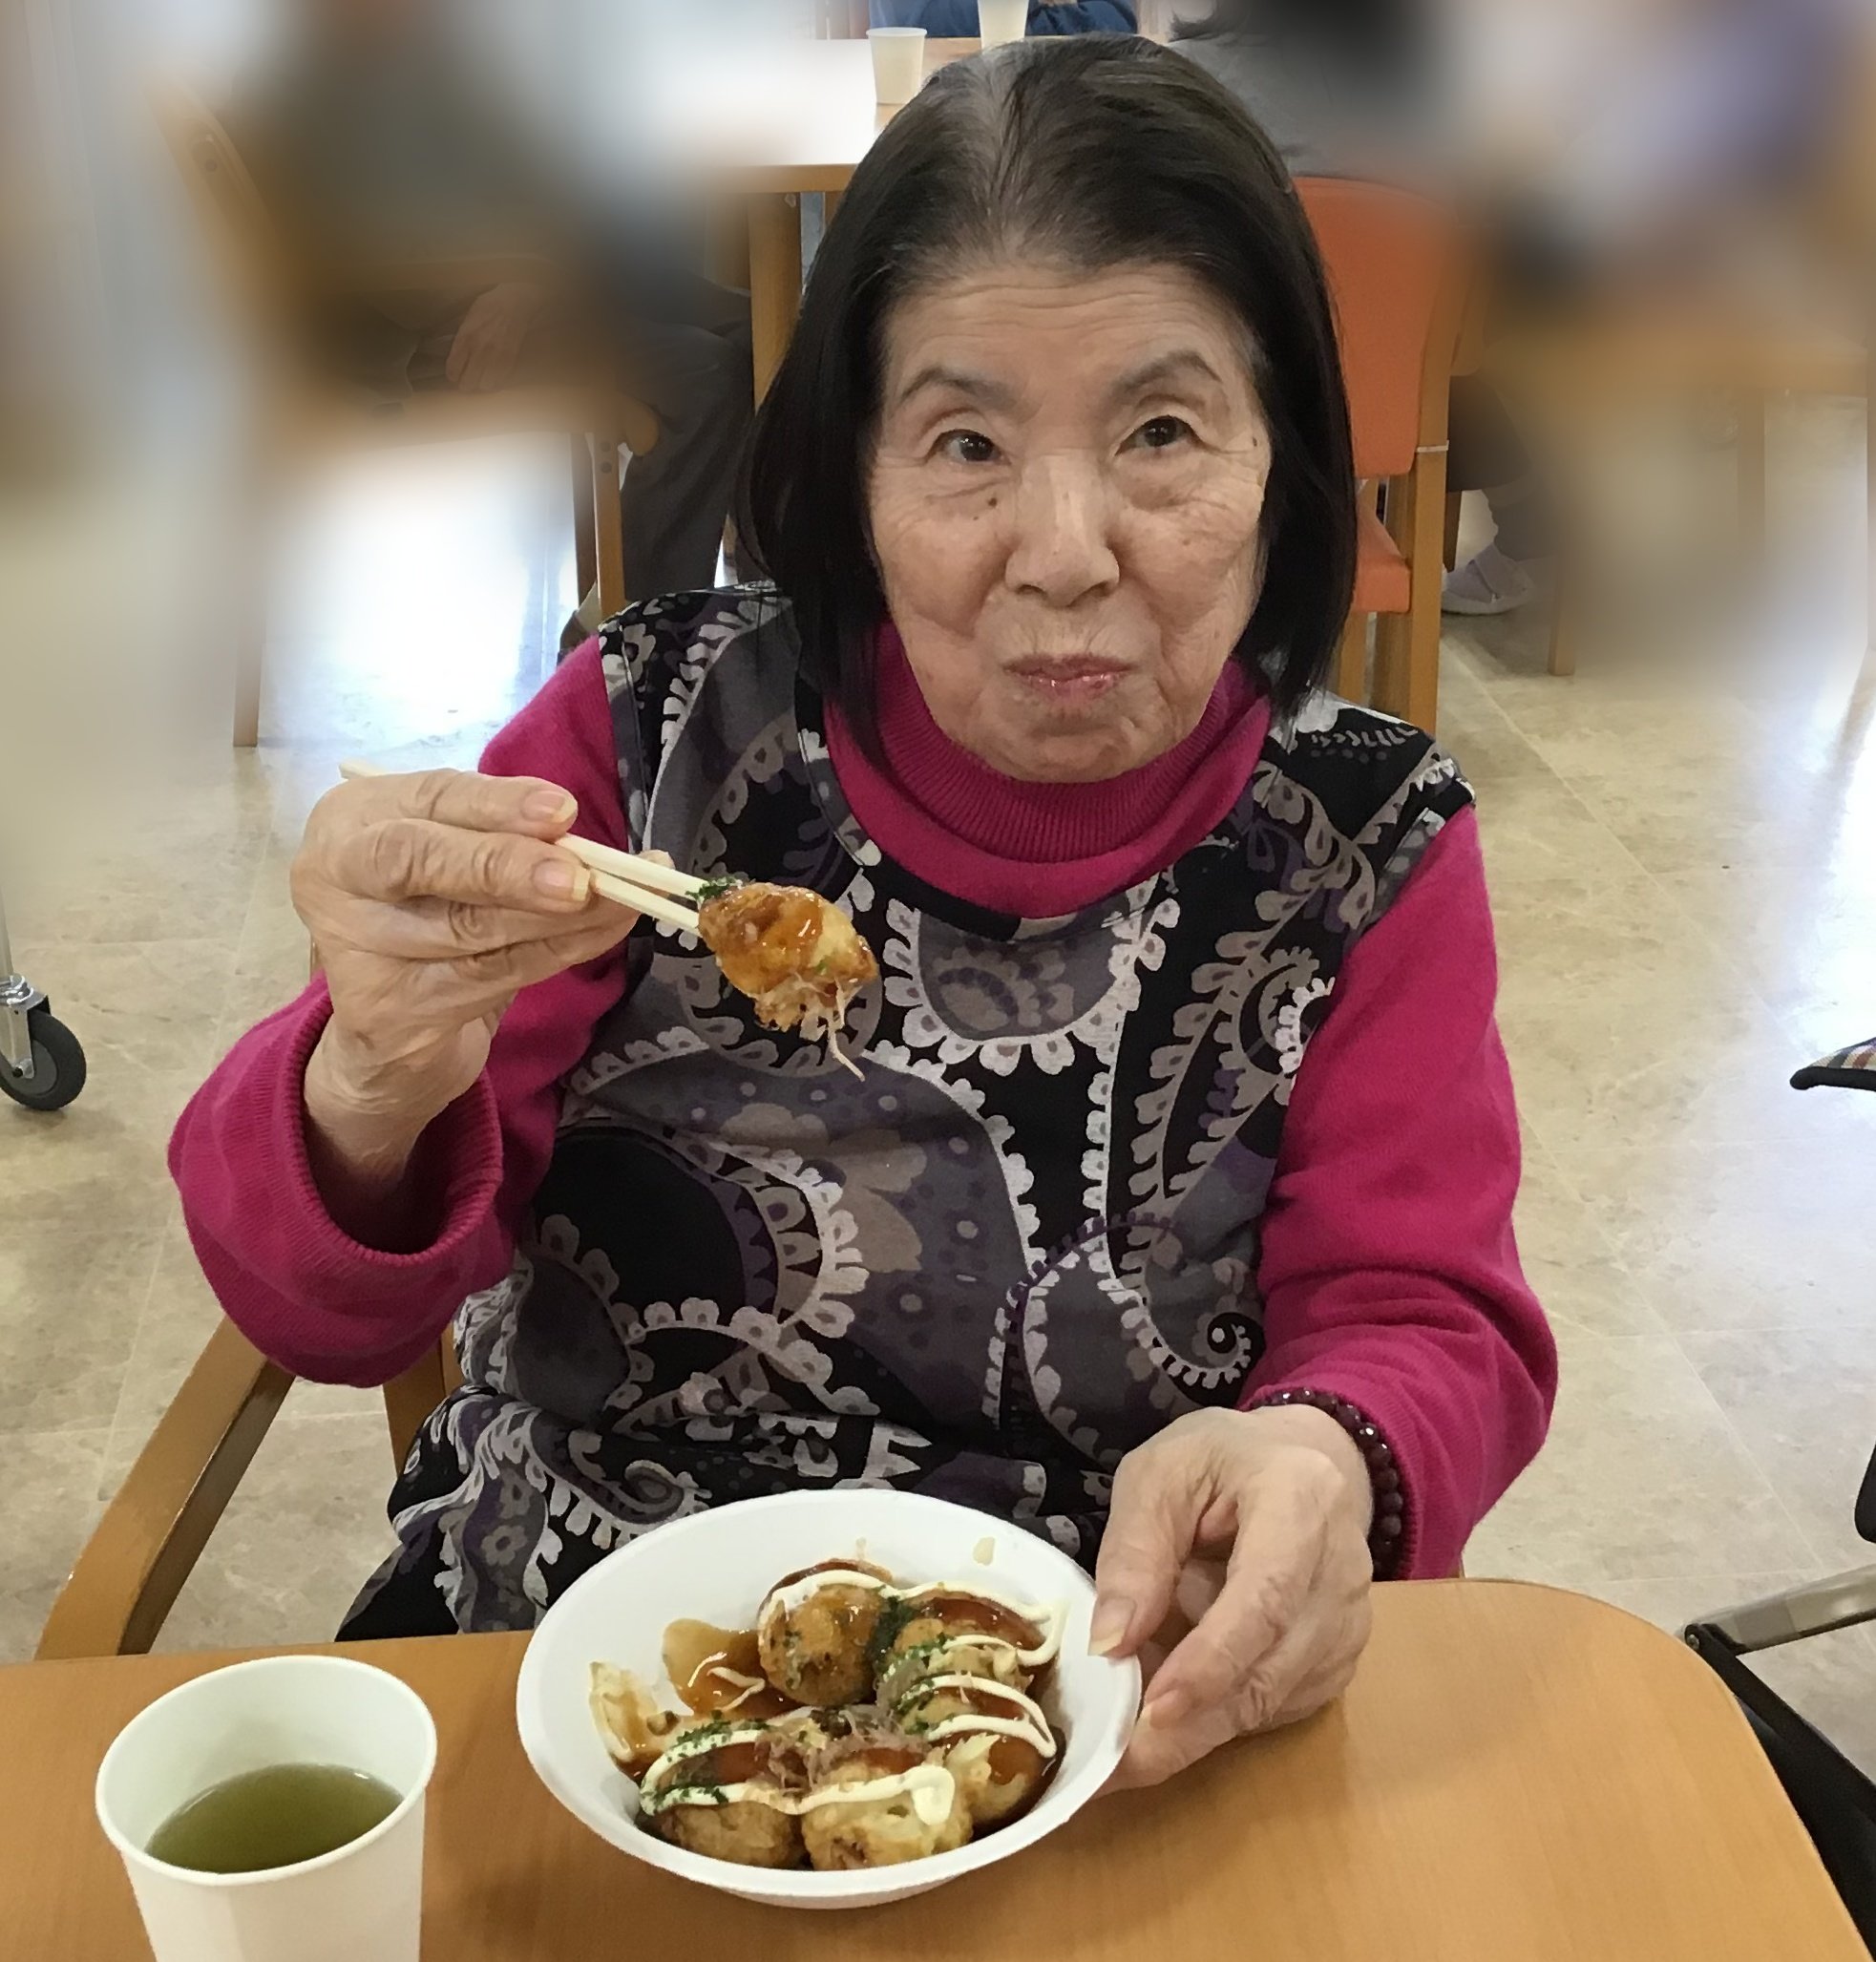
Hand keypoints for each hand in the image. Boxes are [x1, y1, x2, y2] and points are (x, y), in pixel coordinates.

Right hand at [293, 768, 638, 1174]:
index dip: (497, 803)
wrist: (388, 1025)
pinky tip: (602, 934)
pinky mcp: (386, 1012)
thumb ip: (502, 835)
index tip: (563, 811)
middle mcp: (333, 875)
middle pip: (416, 861)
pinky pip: (488, 979)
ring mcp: (354, 949)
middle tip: (579, 878)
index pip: (427, 798)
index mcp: (352, 817)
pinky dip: (557, 953)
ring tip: (622, 900)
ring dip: (558, 917)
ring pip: (468, 929)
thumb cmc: (430, 911)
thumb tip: (578, 829)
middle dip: (505, 866)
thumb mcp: (456, 853)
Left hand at [444, 281, 543, 392]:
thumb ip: (462, 337)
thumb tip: (457, 355)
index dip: (453, 375)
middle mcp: (479, 350)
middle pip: (467, 382)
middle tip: (467, 380)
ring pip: (484, 386)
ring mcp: (496, 357)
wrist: (514, 304)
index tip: (454, 376)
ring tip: (481, 380)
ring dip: (481, 385)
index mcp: (465, 338)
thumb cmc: (490, 306)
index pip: (453, 368)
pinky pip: (499, 382)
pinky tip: (492, 378)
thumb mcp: (468, 318)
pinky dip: (495, 383)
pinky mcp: (509, 360)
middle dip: (465, 384)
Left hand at [1092, 1404, 1375, 1788]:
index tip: (1152, 1707)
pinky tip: (1165, 1711)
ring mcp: (1350, 1625)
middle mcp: (1343, 1571)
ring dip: (1193, 1727)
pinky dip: (1214, 1720)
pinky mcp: (1338, 1663)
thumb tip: (1110, 1645)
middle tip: (1111, 1764)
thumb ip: (1135, 1551)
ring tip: (1119, 1735)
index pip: (1265, 1599)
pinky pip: (1273, 1710)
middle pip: (1271, 1668)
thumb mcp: (1158, 1475)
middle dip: (1188, 1722)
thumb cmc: (1219, 1461)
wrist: (1297, 1464)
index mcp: (1301, 1500)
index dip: (1211, 1660)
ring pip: (1269, 1702)